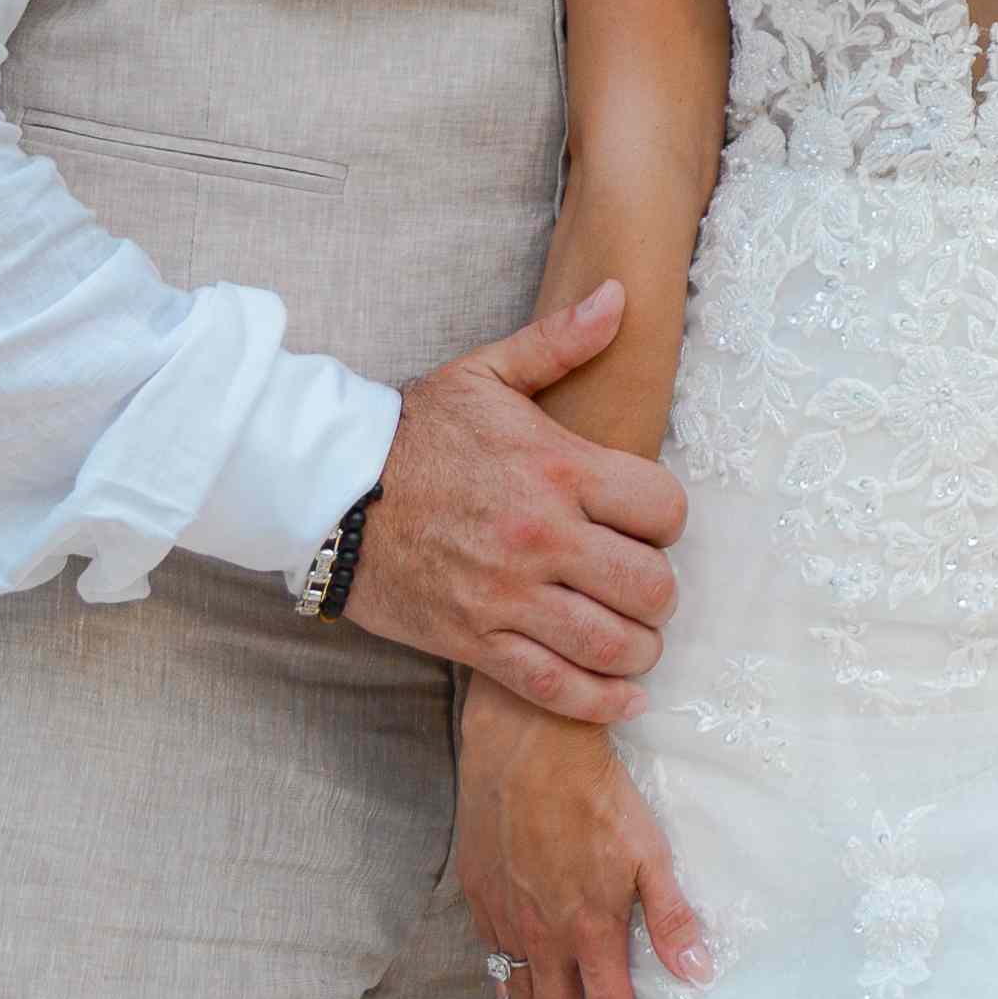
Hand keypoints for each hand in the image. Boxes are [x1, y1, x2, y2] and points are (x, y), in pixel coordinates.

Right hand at [348, 277, 689, 721]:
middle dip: (660, 592)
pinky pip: (555, 687)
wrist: (328, 491)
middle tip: (646, 587)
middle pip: (649, 585)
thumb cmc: (415, 433)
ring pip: (611, 644)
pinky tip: (624, 696)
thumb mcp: (487, 374)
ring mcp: (509, 596)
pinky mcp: (475, 641)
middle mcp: (542, 537)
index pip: (663, 508)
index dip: (668, 520)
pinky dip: (600, 701)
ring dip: (639, 648)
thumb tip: (618, 296)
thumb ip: (560, 343)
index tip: (650, 523)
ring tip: (636, 638)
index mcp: (558, 469)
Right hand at [457, 686, 712, 998]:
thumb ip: (673, 916)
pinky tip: (508, 998)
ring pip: (522, 994)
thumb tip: (699, 973)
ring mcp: (507, 919)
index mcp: (591, 929)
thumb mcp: (651, 850)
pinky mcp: (481, 897)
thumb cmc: (597, 794)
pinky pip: (495, 956)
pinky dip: (504, 986)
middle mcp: (545, 935)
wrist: (525, 748)